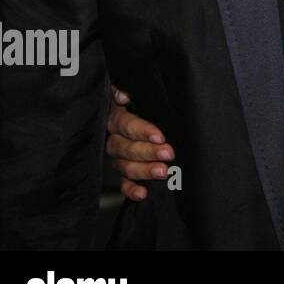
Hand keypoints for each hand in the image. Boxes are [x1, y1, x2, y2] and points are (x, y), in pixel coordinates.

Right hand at [105, 85, 174, 201]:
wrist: (147, 113)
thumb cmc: (145, 102)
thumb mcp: (140, 93)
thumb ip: (128, 90)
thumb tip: (123, 95)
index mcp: (118, 117)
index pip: (127, 124)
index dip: (142, 131)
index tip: (160, 137)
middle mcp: (115, 138)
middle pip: (126, 148)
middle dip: (148, 152)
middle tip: (168, 154)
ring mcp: (118, 157)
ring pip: (125, 166)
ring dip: (144, 171)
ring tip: (163, 172)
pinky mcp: (122, 172)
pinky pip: (123, 183)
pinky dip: (131, 189)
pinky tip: (143, 193)